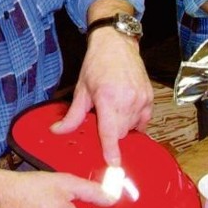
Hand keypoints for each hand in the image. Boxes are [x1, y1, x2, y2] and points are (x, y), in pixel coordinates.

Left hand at [51, 29, 152, 165]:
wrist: (116, 44)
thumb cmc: (98, 63)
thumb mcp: (82, 89)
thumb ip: (73, 115)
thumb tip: (58, 131)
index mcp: (108, 98)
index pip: (110, 131)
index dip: (112, 150)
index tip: (113, 164)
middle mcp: (127, 99)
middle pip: (120, 133)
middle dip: (110, 132)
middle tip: (102, 119)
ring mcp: (141, 98)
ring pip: (131, 128)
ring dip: (122, 126)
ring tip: (114, 110)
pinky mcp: (149, 97)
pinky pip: (143, 120)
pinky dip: (134, 121)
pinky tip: (125, 111)